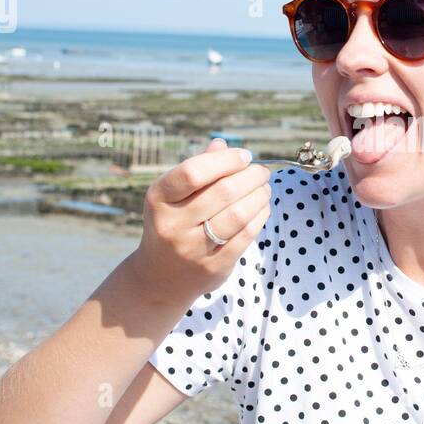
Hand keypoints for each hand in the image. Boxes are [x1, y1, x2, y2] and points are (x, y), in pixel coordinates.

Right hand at [127, 138, 271, 304]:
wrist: (160, 277)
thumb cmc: (174, 222)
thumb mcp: (174, 195)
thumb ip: (198, 169)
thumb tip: (223, 145)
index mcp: (159, 198)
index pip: (193, 172)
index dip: (226, 160)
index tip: (244, 156)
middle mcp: (172, 224)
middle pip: (223, 192)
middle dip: (251, 176)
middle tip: (261, 171)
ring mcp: (192, 248)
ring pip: (238, 214)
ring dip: (259, 196)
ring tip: (265, 188)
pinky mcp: (213, 267)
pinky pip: (245, 236)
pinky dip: (260, 217)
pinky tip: (262, 207)